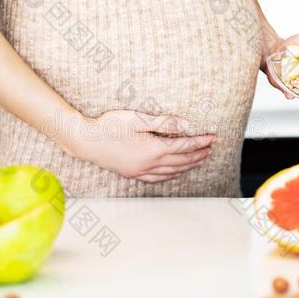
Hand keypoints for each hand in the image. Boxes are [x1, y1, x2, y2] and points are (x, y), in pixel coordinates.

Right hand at [69, 111, 215, 181]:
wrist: (86, 141)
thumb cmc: (109, 126)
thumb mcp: (137, 119)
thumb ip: (163, 122)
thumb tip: (186, 124)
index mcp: (154, 149)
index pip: (185, 145)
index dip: (200, 141)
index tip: (213, 137)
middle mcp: (150, 164)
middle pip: (181, 160)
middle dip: (198, 154)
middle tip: (211, 149)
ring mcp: (141, 171)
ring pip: (172, 171)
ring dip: (188, 165)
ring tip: (199, 160)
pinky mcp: (132, 174)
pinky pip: (158, 178)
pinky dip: (171, 175)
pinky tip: (175, 173)